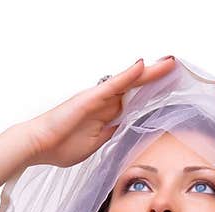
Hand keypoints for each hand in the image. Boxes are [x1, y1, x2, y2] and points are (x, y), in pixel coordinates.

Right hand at [21, 56, 176, 167]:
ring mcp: (98, 99)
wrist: (39, 145)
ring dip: (149, 73)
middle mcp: (104, 103)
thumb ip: (113, 135)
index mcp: (107, 115)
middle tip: (175, 67)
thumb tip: (128, 130)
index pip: (135, 101)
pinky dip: (128, 76)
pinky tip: (142, 66)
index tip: (170, 88)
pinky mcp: (90, 98)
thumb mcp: (96, 144)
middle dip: (156, 78)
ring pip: (129, 82)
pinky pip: (113, 84)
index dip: (153, 94)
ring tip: (169, 63)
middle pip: (136, 87)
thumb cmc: (60, 146)